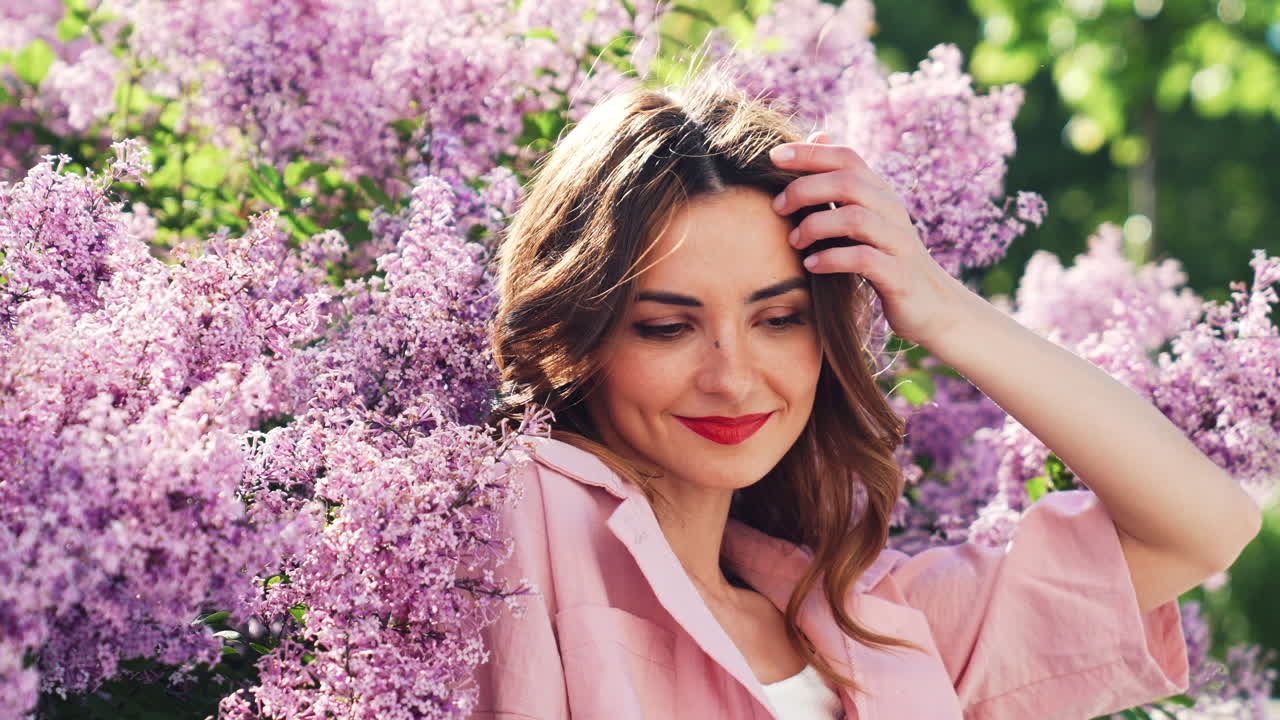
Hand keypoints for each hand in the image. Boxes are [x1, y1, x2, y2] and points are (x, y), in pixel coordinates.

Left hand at [769, 131, 970, 347]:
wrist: (934, 306)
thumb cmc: (887, 259)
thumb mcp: (866, 218)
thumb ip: (841, 185)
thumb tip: (817, 136)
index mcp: (881, 194)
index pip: (847, 158)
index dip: (810, 153)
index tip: (773, 155)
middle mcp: (892, 211)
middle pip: (848, 183)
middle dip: (805, 190)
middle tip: (777, 207)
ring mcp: (898, 242)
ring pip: (855, 218)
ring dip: (816, 226)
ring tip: (794, 241)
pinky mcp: (899, 275)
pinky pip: (863, 259)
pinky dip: (832, 259)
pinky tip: (811, 265)